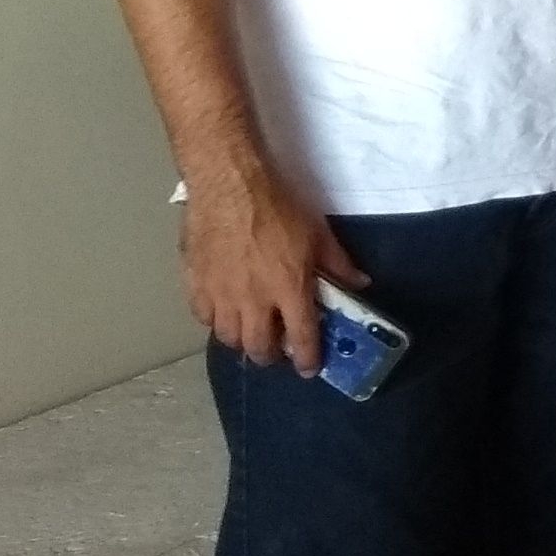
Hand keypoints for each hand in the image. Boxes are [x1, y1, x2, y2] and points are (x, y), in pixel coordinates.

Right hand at [181, 162, 359, 375]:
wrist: (230, 185)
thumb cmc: (278, 207)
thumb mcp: (319, 234)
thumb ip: (339, 264)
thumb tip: (361, 283)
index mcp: (289, 291)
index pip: (301, 338)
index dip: (307, 359)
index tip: (308, 369)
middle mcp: (254, 302)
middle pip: (258, 347)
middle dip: (270, 356)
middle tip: (276, 350)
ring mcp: (221, 295)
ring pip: (227, 337)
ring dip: (241, 340)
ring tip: (249, 331)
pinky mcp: (195, 283)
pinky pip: (202, 316)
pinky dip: (214, 320)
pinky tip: (222, 311)